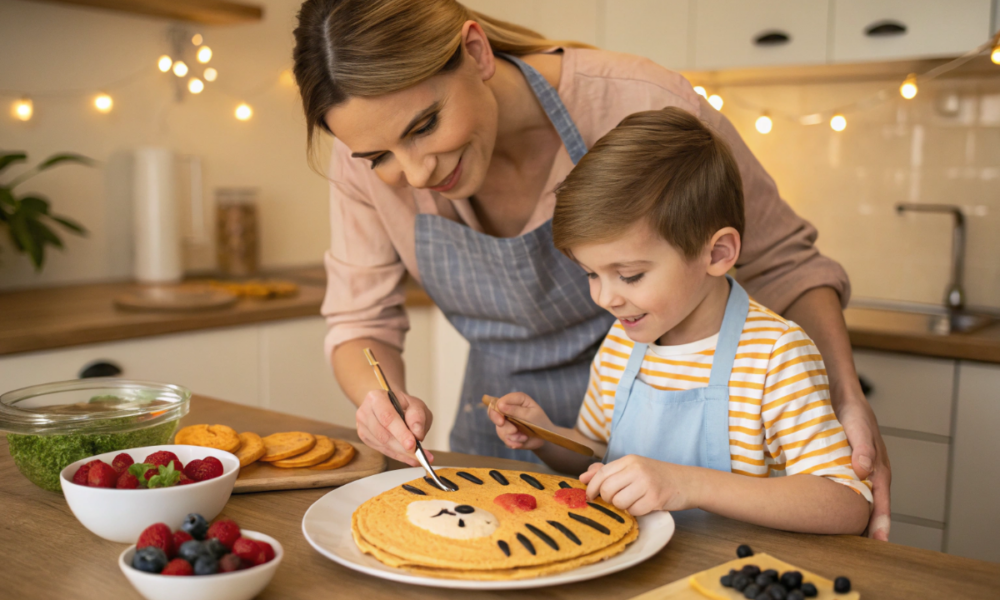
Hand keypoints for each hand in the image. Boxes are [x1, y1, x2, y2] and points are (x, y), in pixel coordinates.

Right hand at [355, 390, 433, 467]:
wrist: (389, 404)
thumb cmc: (402, 404)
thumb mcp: (415, 404)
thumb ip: (418, 416)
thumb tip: (417, 434)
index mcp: (376, 397)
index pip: (388, 417)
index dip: (400, 433)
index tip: (412, 444)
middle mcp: (365, 411)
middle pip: (383, 434)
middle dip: (402, 447)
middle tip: (418, 454)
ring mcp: (363, 426)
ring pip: (382, 445)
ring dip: (401, 453)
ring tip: (417, 457)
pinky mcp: (365, 437)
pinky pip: (382, 450)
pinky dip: (397, 455)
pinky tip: (408, 457)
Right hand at [487, 392, 551, 450]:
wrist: (545, 438)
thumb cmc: (541, 422)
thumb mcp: (531, 415)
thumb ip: (516, 410)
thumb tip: (500, 405)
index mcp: (517, 400)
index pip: (501, 401)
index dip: (498, 409)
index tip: (501, 420)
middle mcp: (509, 409)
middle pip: (494, 412)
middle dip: (499, 422)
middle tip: (512, 430)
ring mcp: (506, 421)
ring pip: (499, 428)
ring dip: (512, 435)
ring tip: (524, 437)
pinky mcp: (506, 432)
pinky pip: (504, 438)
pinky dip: (513, 442)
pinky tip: (521, 442)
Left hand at [579, 455, 693, 515]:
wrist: (688, 482)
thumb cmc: (657, 476)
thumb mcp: (633, 468)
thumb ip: (608, 471)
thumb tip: (583, 477)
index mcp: (629, 460)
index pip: (602, 473)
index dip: (591, 487)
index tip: (589, 497)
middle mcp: (637, 469)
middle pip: (607, 489)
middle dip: (607, 499)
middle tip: (616, 500)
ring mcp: (647, 483)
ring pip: (618, 502)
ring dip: (622, 506)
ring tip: (632, 501)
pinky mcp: (655, 499)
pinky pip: (633, 511)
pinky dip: (635, 512)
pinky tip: (643, 505)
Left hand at [836, 393, 891, 539]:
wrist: (845, 397)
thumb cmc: (854, 412)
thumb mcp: (858, 427)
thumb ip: (863, 448)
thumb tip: (864, 471)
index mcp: (879, 469)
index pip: (882, 501)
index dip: (881, 522)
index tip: (879, 540)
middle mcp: (873, 474)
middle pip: (873, 507)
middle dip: (870, 528)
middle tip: (862, 549)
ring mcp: (862, 472)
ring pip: (861, 501)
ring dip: (858, 518)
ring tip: (847, 538)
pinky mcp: (848, 468)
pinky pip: (849, 491)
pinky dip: (845, 503)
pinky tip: (834, 513)